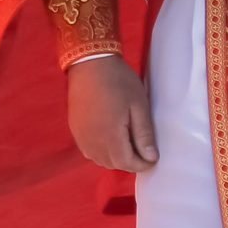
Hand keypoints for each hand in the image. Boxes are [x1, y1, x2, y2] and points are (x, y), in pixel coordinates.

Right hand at [66, 53, 157, 173]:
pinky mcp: (75, 129)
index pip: (127, 163)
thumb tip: (151, 157)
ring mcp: (81, 136)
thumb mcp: (139, 106)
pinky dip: (101, 151)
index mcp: (110, 136)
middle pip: (113, 164)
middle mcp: (92, 141)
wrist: (90, 63)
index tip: (153, 157)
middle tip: (142, 148)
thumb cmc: (119, 81)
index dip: (142, 164)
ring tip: (127, 143)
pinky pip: (89, 150)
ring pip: (99, 159)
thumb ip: (144, 134)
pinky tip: (110, 138)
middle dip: (129, 161)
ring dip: (115, 157)